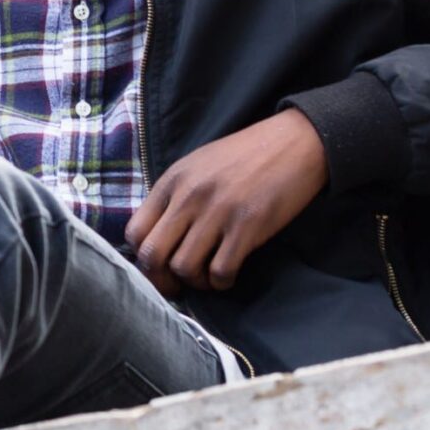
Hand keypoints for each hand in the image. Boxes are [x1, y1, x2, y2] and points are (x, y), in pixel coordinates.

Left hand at [126, 109, 328, 293]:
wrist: (294, 142)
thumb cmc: (244, 157)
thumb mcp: (196, 166)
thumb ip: (174, 197)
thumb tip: (157, 236)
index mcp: (171, 182)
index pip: (135, 231)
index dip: (141, 258)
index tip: (157, 267)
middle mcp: (189, 197)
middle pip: (152, 255)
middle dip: (160, 279)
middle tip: (176, 286)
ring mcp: (217, 212)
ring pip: (184, 267)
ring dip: (194, 282)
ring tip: (206, 278)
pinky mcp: (248, 225)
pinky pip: (221, 270)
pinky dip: (221, 282)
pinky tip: (227, 276)